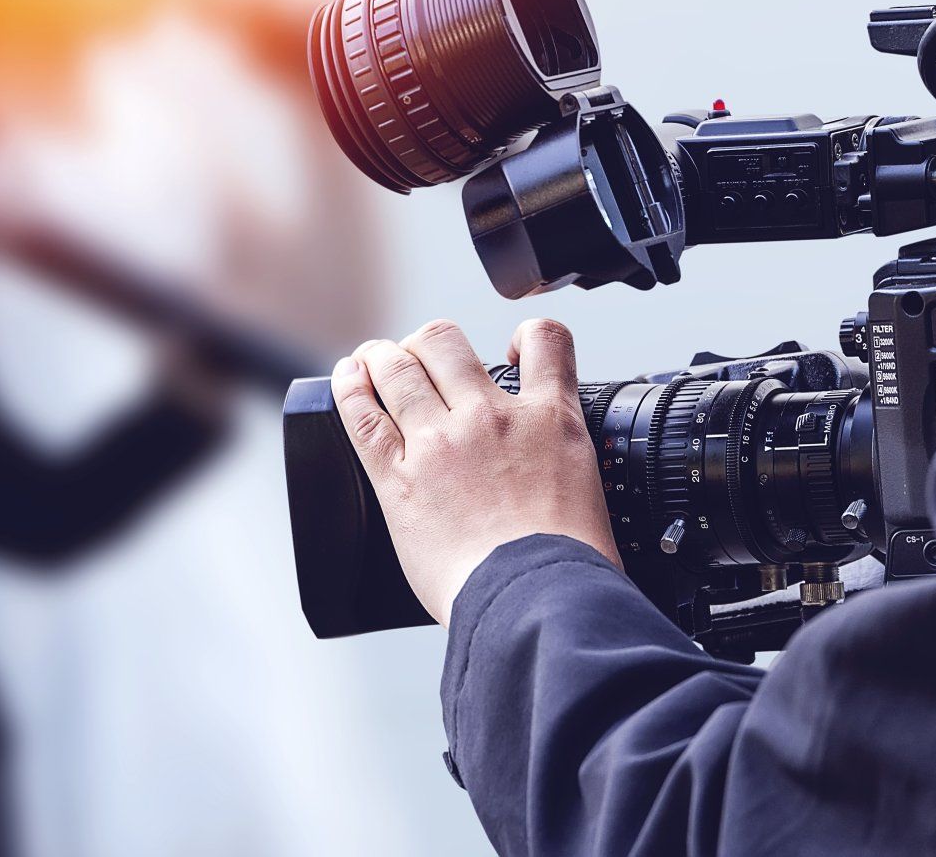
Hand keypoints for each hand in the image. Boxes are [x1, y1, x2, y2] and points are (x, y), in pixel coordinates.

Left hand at [331, 319, 619, 625]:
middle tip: (421, 360)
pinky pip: (361, 414)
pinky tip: (349, 377)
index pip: (546, 341)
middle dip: (428, 344)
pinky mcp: (397, 476)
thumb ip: (561, 465)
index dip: (526, 336)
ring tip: (375, 360)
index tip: (513, 352)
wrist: (541, 599)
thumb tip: (550, 478)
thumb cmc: (570, 565)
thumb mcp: (586, 491)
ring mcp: (441, 442)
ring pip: (398, 366)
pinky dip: (349, 386)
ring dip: (382, 357)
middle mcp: (491, 417)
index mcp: (549, 420)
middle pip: (445, 341)